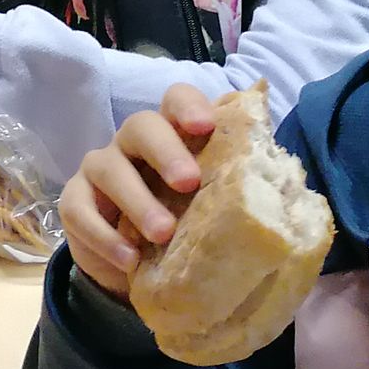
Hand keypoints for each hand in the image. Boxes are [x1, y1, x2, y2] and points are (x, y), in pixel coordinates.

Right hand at [60, 83, 220, 300]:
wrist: (140, 268)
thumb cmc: (189, 228)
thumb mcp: (215, 211)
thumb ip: (240, 198)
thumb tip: (292, 207)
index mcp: (174, 137)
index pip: (176, 100)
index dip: (189, 106)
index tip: (205, 126)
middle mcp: (134, 145)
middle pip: (141, 125)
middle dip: (165, 150)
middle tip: (189, 183)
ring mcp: (100, 169)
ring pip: (109, 166)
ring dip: (137, 199)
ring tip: (163, 234)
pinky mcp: (75, 203)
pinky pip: (80, 210)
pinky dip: (104, 235)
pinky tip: (129, 260)